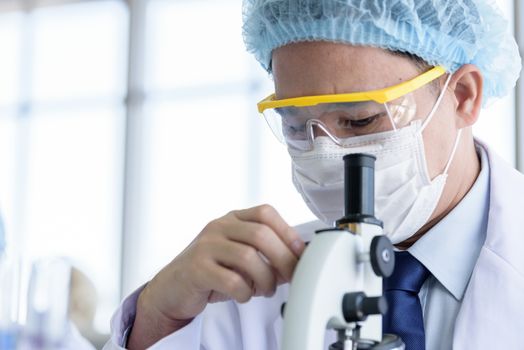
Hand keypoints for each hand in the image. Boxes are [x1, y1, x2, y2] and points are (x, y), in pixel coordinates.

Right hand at [127, 204, 305, 348]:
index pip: (265, 213)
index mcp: (232, 219)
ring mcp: (205, 246)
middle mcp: (218, 227)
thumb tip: (298, 262)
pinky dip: (245, 292)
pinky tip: (244, 295)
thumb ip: (266, 256)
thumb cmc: (211, 271)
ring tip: (265, 290)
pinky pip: (232, 280)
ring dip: (265, 279)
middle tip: (290, 277)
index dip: (287, 232)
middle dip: (283, 259)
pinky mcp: (196, 268)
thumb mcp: (240, 257)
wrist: (173, 288)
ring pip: (248, 257)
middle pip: (260, 234)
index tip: (300, 252)